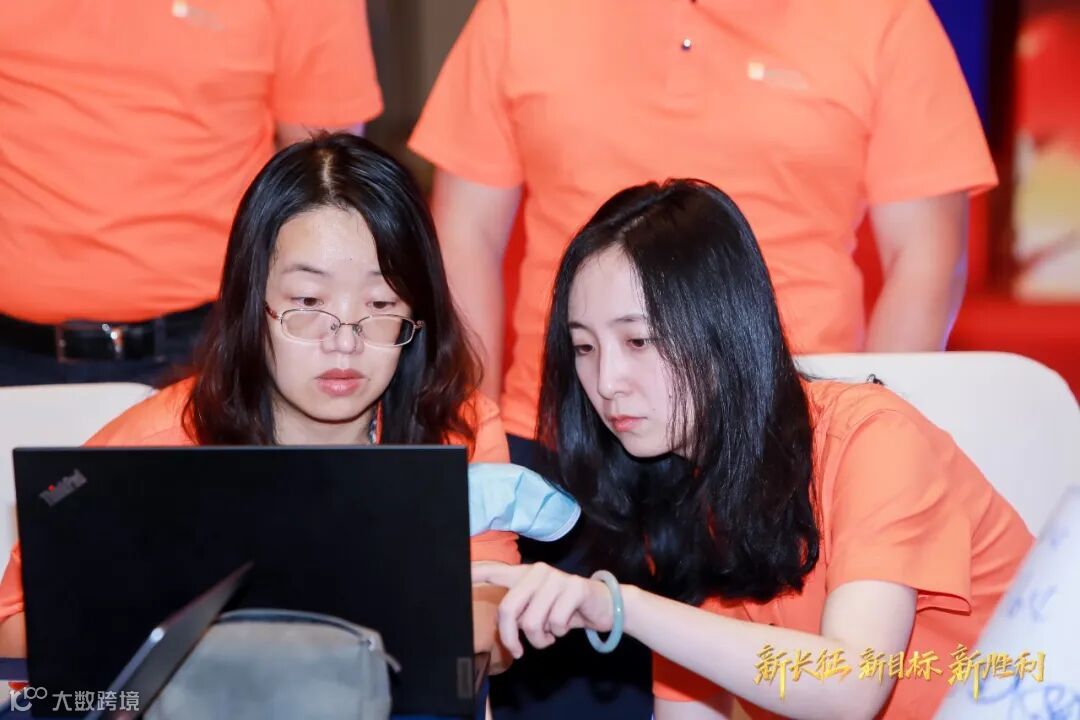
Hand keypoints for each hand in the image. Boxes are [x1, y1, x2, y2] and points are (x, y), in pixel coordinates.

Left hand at [471, 561, 616, 658]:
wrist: (602, 606)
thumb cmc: (563, 610)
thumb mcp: (538, 610)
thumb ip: (520, 612)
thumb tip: (504, 628)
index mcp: (524, 575)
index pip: (495, 570)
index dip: (476, 573)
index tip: (460, 574)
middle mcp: (537, 571)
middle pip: (508, 608)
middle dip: (511, 637)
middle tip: (519, 651)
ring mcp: (556, 577)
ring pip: (533, 621)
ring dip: (541, 639)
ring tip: (550, 634)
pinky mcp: (574, 587)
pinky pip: (556, 623)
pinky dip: (559, 634)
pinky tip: (566, 626)